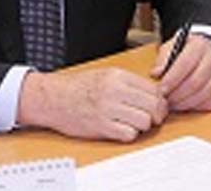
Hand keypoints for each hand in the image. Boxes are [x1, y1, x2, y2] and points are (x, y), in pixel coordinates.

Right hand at [17, 67, 167, 141]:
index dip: (158, 101)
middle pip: (153, 106)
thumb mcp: (103, 75)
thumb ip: (127, 83)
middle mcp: (114, 90)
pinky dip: (128, 134)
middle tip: (149, 118)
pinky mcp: (102, 126)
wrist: (52, 97)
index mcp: (116, 76)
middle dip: (155, 115)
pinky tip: (119, 129)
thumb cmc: (76, 87)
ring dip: (141, 126)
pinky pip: (129, 135)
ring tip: (130, 122)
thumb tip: (153, 95)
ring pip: (144, 122)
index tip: (156, 107)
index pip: (153, 90)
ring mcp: (108, 109)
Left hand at [151, 33, 210, 111]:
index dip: (171, 79)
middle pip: (195, 83)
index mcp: (198, 46)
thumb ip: (162, 59)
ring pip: (203, 95)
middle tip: (165, 100)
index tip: (160, 89)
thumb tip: (156, 74)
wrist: (208, 47)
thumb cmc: (186, 48)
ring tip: (172, 104)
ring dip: (185, 103)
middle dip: (177, 95)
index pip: (184, 65)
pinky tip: (184, 104)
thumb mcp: (172, 46)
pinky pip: (210, 102)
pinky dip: (195, 106)